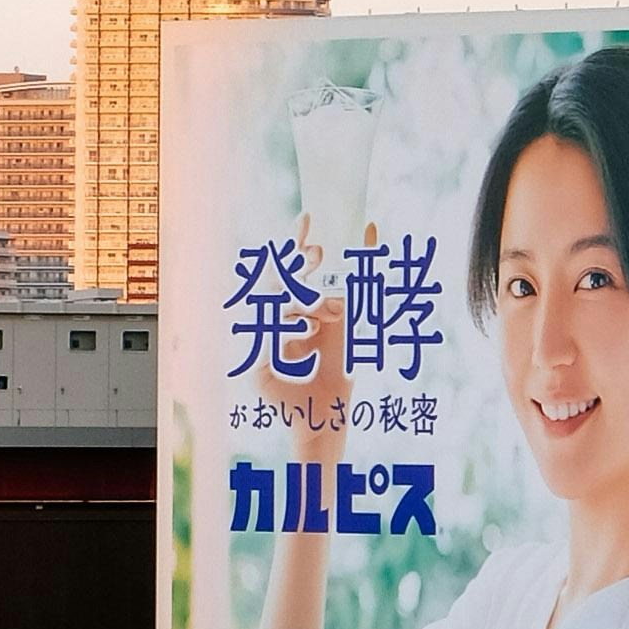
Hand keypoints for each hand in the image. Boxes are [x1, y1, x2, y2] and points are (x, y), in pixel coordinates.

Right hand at [270, 226, 354, 449]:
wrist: (330, 410)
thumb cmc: (339, 363)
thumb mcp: (355, 311)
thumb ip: (361, 270)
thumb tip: (372, 227)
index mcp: (293, 303)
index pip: (289, 265)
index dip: (295, 241)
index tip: (308, 218)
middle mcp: (274, 317)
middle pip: (279, 281)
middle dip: (297, 266)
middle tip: (318, 254)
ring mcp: (263, 339)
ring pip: (276, 307)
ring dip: (305, 303)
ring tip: (331, 311)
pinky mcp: (257, 365)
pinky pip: (269, 338)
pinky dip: (290, 330)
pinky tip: (309, 331)